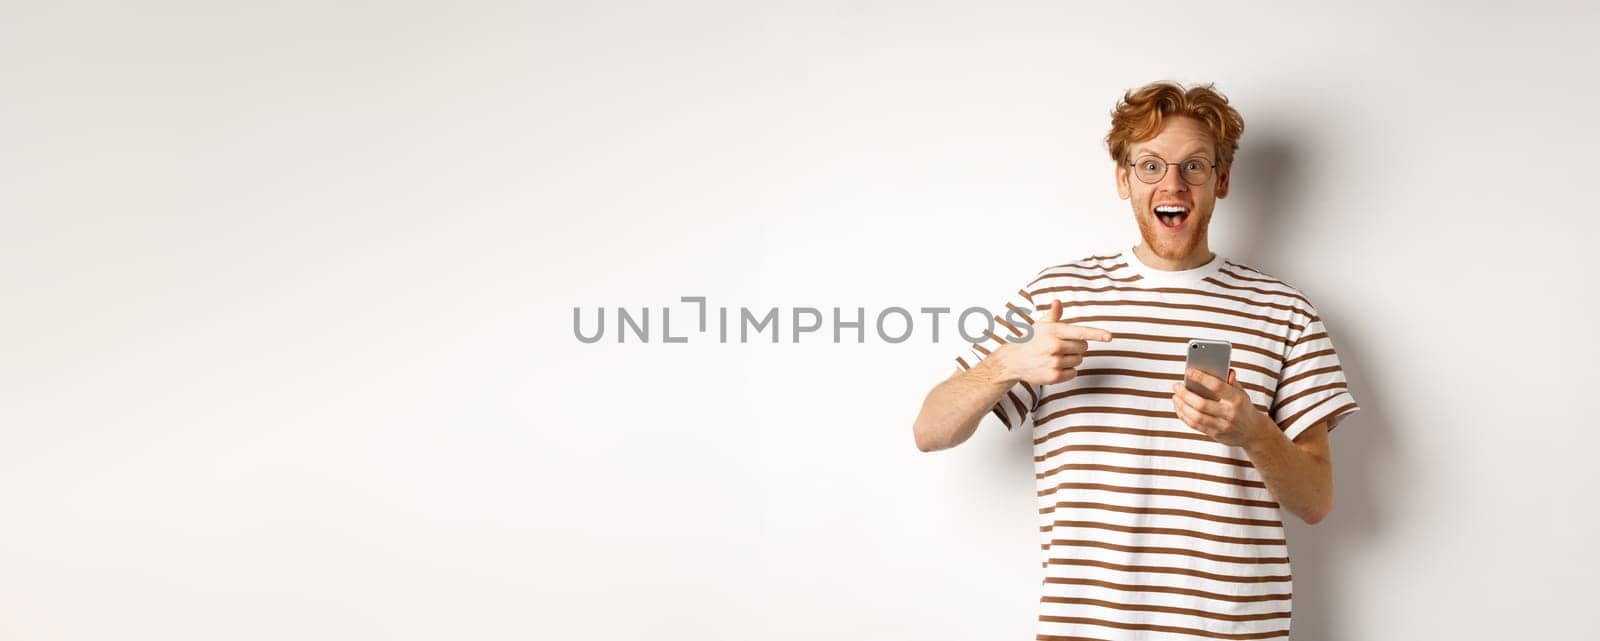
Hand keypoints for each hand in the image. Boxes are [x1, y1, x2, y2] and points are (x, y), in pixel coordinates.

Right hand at [996, 299, 1112, 385]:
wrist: (1013, 361)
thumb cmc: (1031, 340)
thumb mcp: (1041, 325)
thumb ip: (1053, 315)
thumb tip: (1058, 302)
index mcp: (1054, 331)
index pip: (1080, 332)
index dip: (1097, 334)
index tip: (1109, 337)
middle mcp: (1054, 346)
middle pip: (1083, 347)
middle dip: (1077, 346)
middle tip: (1061, 346)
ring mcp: (1054, 362)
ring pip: (1079, 360)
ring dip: (1072, 359)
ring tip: (1055, 357)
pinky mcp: (1054, 376)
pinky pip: (1073, 373)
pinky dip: (1067, 371)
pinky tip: (1054, 366)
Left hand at [1171, 367, 1272, 447]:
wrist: (1253, 432)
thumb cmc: (1242, 407)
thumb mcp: (1241, 392)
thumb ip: (1229, 381)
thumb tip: (1220, 367)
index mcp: (1237, 399)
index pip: (1217, 386)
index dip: (1201, 377)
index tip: (1188, 371)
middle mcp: (1230, 414)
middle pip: (1202, 404)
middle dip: (1185, 394)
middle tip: (1176, 386)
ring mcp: (1223, 426)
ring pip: (1196, 417)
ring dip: (1181, 406)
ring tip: (1175, 396)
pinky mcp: (1215, 435)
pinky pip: (1195, 425)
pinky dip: (1184, 415)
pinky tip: (1179, 407)